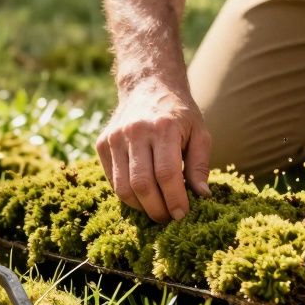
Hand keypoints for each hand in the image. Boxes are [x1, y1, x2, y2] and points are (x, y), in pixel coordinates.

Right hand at [96, 80, 212, 221]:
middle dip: (156, 209)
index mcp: (164, 127)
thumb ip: (200, 165)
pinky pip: (112, 180)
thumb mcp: (199, 132)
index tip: (182, 214)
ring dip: (140, 207)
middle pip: (142, 184)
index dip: (174, 199)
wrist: (148, 85)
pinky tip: (141, 196)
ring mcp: (115, 137)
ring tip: (155, 211)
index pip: (167, 173)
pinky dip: (126, 195)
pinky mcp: (102, 143)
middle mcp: (136, 130)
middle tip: (168, 218)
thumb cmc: (179, 114)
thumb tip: (202, 196)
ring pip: (122, 187)